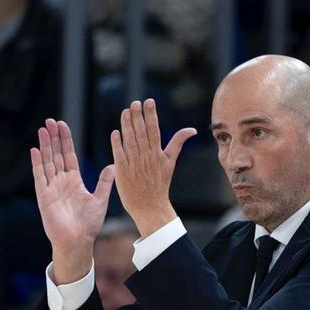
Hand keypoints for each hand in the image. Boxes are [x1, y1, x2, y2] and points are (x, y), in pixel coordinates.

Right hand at [32, 118, 114, 283]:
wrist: (78, 241)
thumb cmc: (88, 224)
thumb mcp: (100, 200)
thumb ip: (104, 182)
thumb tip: (113, 166)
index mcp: (74, 181)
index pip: (68, 155)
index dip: (65, 140)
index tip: (63, 125)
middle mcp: (61, 182)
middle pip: (56, 155)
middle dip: (53, 138)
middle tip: (50, 121)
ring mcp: (51, 188)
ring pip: (47, 162)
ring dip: (45, 146)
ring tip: (43, 129)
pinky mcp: (44, 196)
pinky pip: (40, 177)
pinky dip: (37, 164)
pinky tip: (35, 150)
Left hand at [110, 98, 195, 236]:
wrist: (150, 207)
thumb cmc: (160, 184)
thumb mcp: (171, 162)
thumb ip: (178, 143)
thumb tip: (193, 130)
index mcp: (158, 154)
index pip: (154, 130)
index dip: (151, 115)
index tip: (149, 101)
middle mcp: (146, 157)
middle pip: (142, 133)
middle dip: (139, 116)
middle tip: (135, 102)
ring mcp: (134, 164)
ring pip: (130, 141)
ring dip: (127, 126)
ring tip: (126, 111)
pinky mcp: (123, 171)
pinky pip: (119, 155)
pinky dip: (117, 144)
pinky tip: (116, 132)